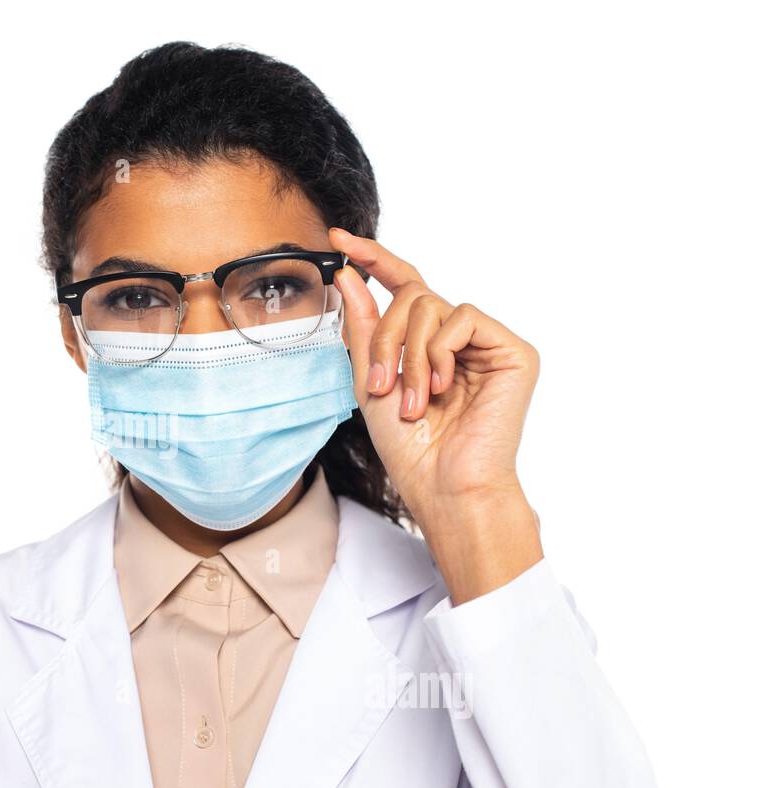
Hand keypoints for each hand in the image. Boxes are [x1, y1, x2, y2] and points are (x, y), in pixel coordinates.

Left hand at [328, 227, 542, 601]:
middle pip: (411, 296)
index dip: (373, 259)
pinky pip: (461, 317)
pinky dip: (438, 351)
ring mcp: (487, 343)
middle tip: (379, 386)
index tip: (338, 239)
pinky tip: (441, 387)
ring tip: (413, 401)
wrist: (441, 484)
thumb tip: (348, 276)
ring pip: (432, 305)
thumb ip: (363, 328)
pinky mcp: (513, 351)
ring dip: (408, 354)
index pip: (403, 286)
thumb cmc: (410, 447)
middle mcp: (459, 338)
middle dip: (384, 337)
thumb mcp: (371, 381)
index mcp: (427, 344)